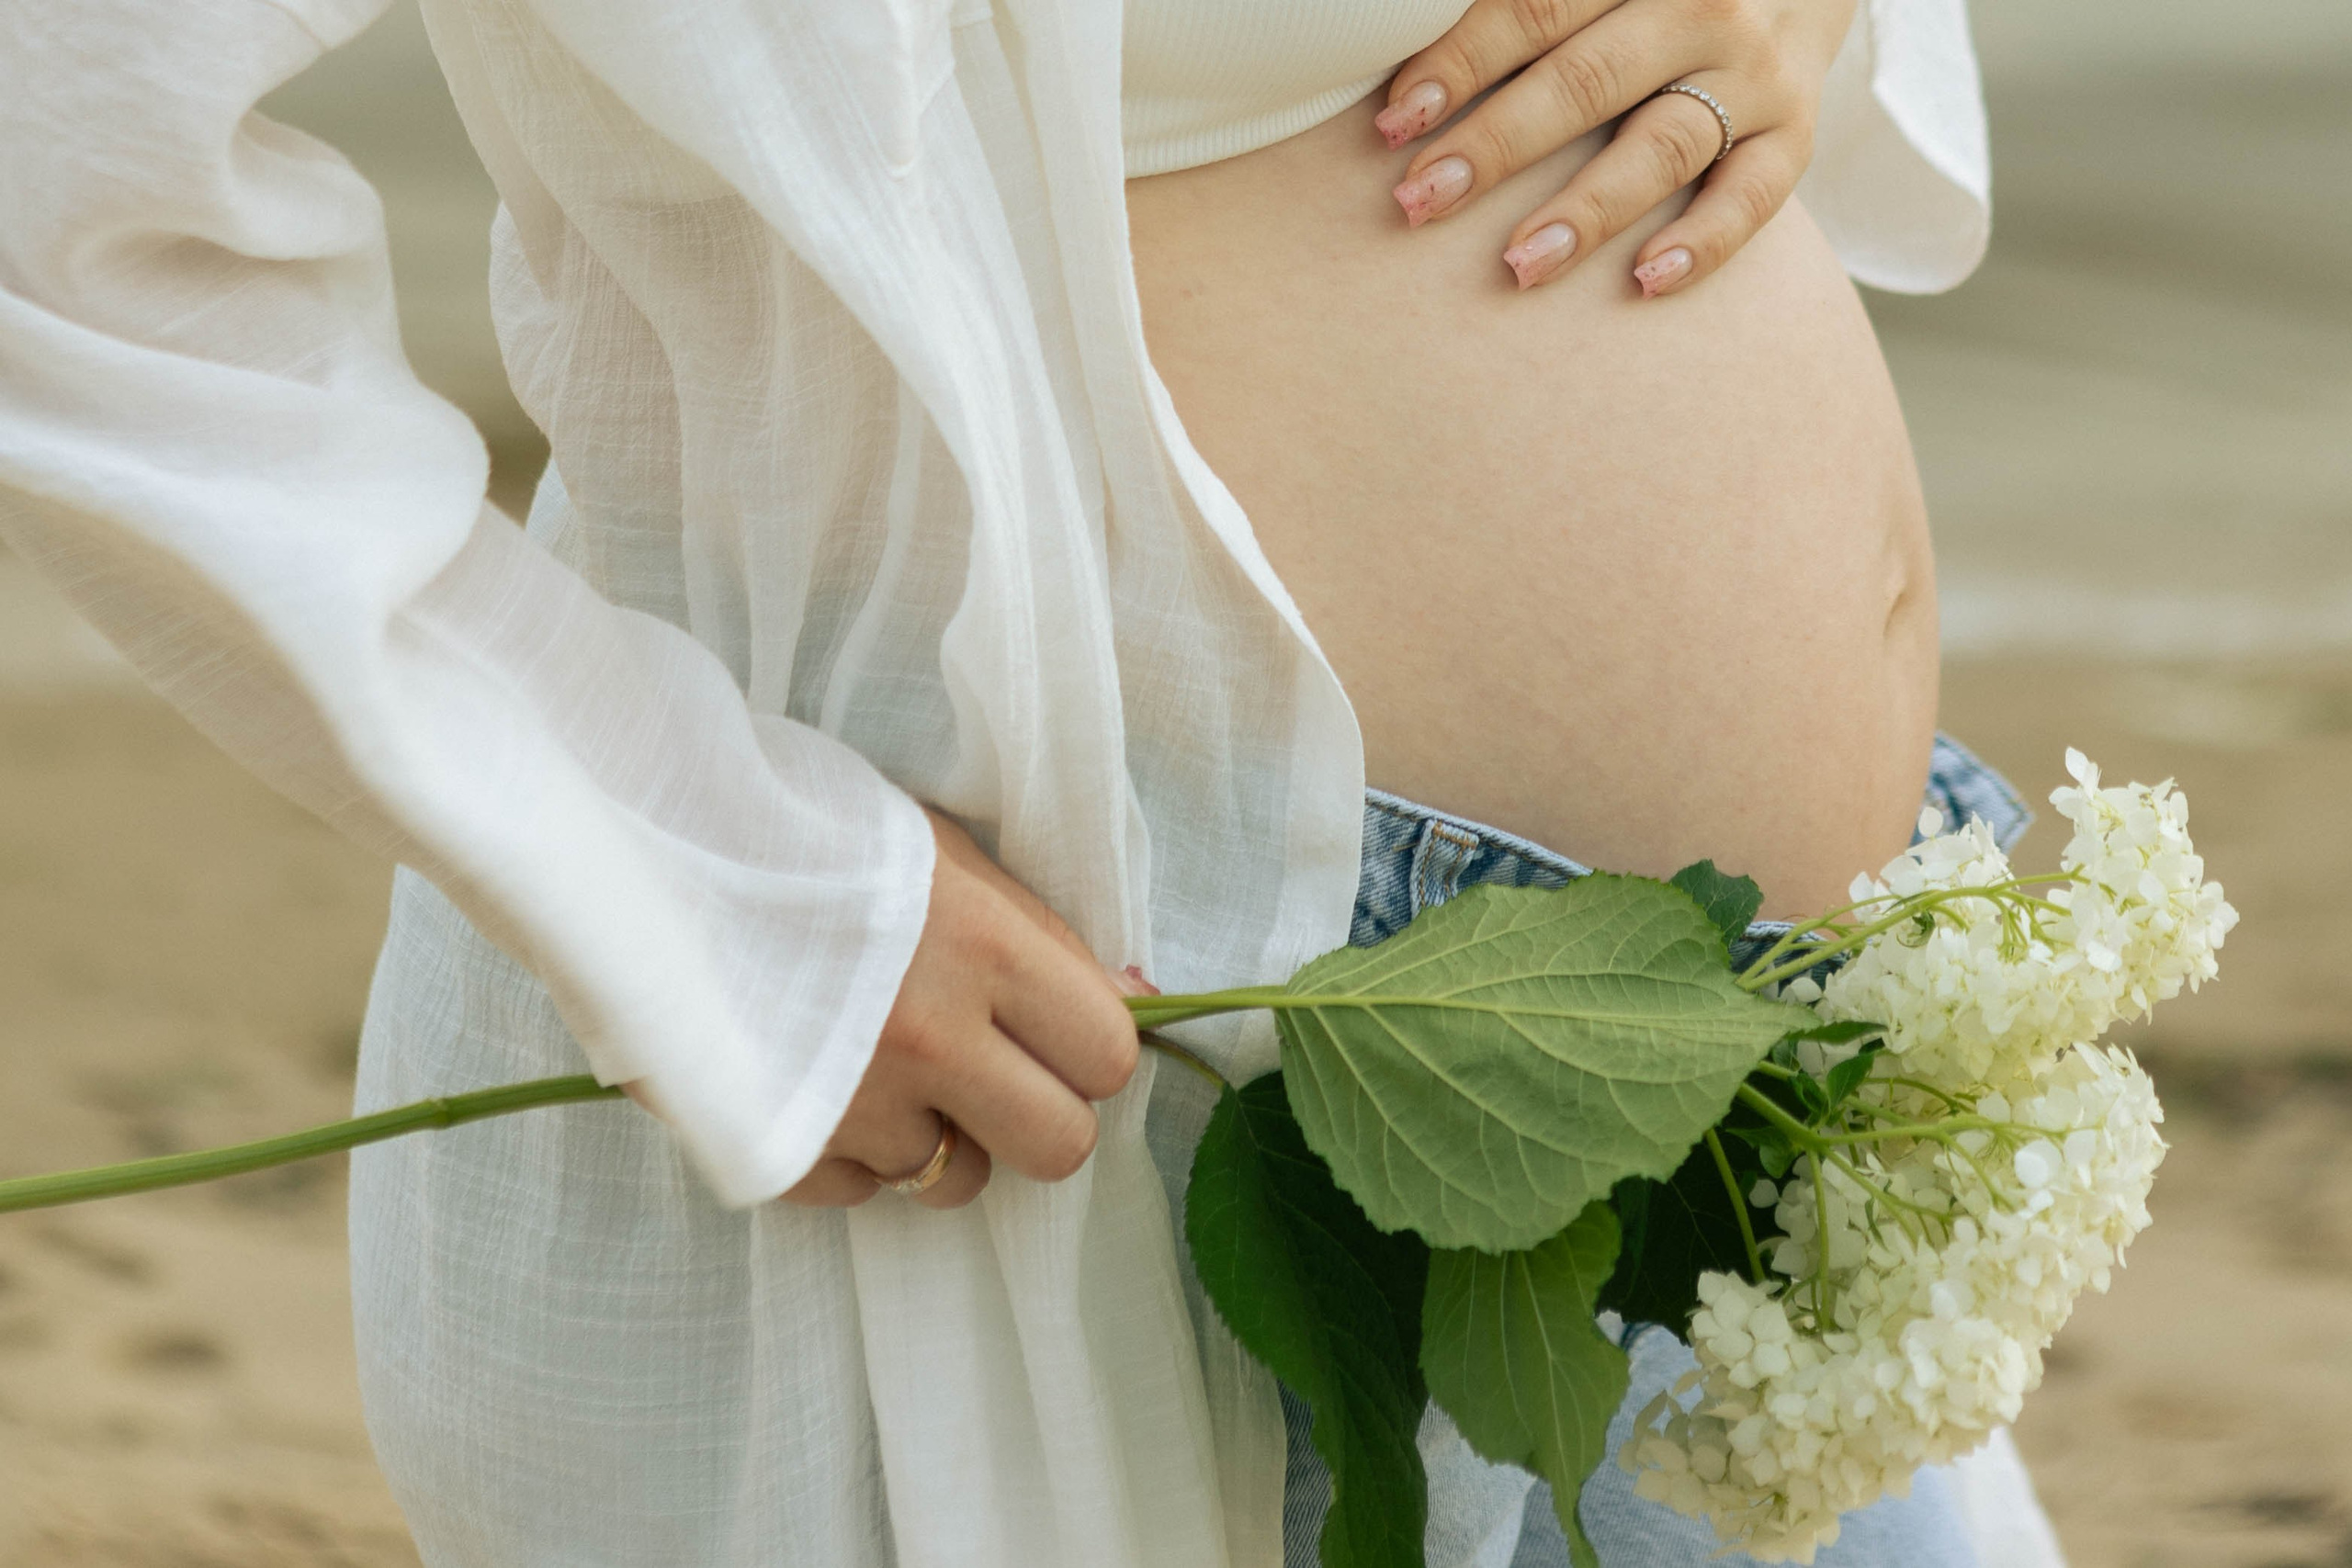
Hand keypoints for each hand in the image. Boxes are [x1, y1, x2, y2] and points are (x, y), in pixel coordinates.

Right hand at [627, 809, 1140, 1208]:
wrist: (632, 840)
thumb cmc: (800, 828)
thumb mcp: (938, 848)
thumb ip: (1041, 934)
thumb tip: (1139, 997)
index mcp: (981, 946)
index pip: (1107, 1054)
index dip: (1089, 1048)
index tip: (1053, 1027)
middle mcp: (927, 1036)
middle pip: (1056, 1147)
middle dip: (1034, 1116)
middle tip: (987, 1068)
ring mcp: (849, 1104)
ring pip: (952, 1180)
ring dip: (935, 1136)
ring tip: (879, 1061)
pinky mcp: (773, 1150)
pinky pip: (858, 1191)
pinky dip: (851, 1151)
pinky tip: (816, 1076)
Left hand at [1373, 0, 1858, 294]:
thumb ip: (1531, 10)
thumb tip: (1411, 71)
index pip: (1535, 9)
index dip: (1460, 64)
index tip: (1395, 122)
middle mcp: (1701, 9)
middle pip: (1586, 82)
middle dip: (1496, 145)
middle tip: (1420, 200)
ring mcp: (1754, 73)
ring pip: (1662, 145)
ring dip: (1586, 210)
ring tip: (1517, 265)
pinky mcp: (1795, 132)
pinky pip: (1753, 196)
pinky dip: (1703, 243)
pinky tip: (1644, 283)